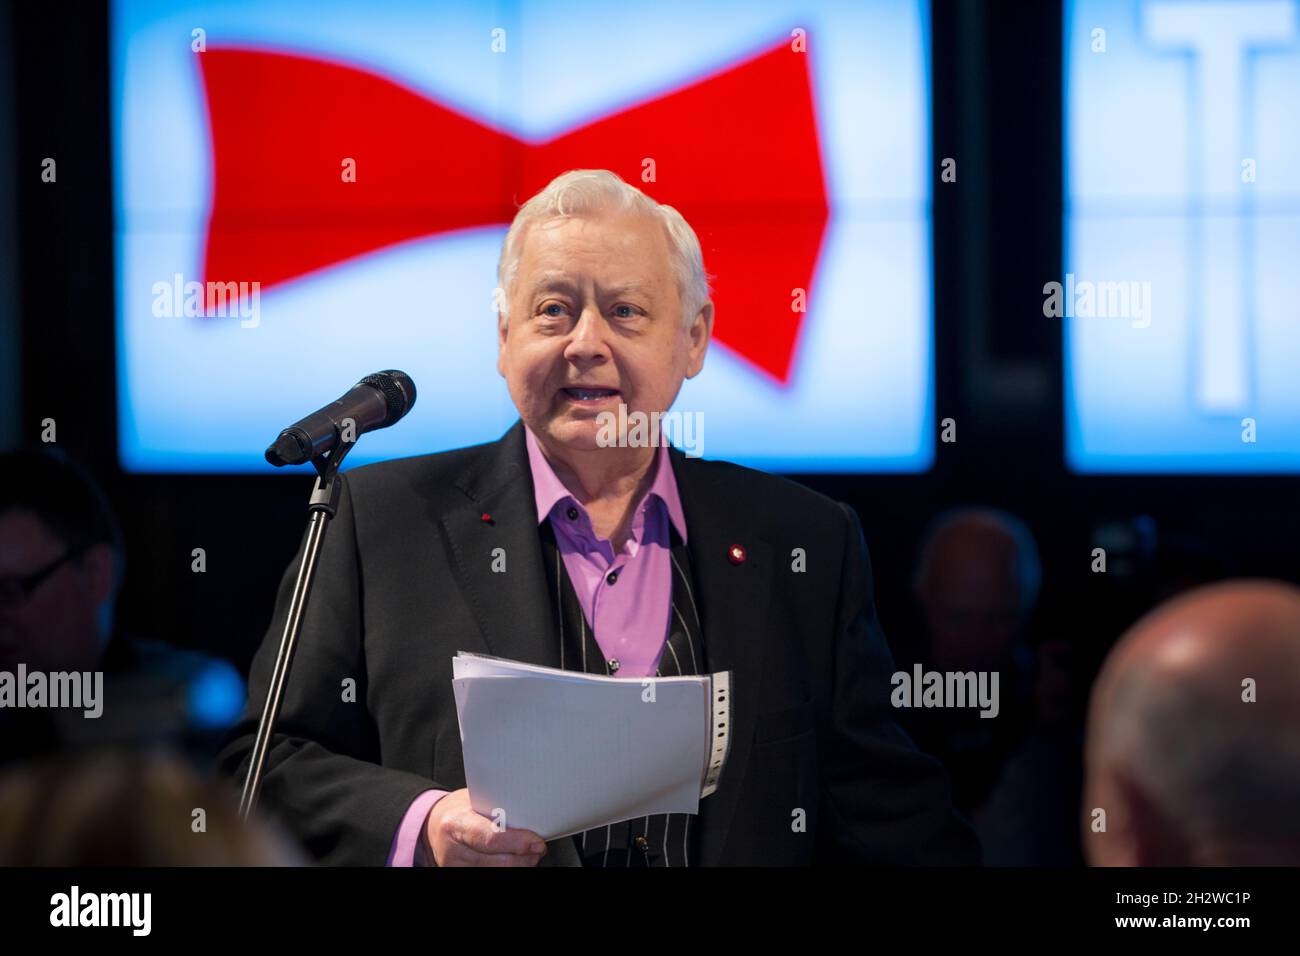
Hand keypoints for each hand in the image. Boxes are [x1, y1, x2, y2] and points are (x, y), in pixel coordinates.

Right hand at [423, 789, 547, 866]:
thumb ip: (498, 808)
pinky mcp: (457, 875)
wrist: (433, 825)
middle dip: (524, 858)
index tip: (536, 842)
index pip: (491, 838)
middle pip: (498, 862)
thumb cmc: (459, 810)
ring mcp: (455, 867)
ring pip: (497, 873)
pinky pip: (489, 875)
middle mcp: (454, 849)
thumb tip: (532, 813)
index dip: (518, 842)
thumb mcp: (475, 800)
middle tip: (538, 848)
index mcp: (457, 824)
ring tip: (528, 853)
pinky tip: (513, 859)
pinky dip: (506, 869)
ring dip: (519, 865)